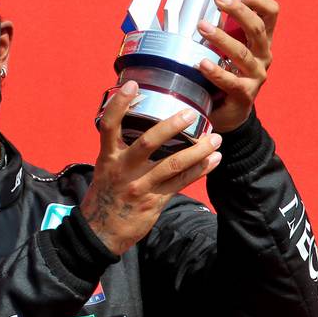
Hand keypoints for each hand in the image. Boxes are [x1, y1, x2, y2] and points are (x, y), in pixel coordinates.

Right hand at [82, 81, 222, 255]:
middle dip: (172, 126)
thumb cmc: (105, 194)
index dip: (120, 104)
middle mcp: (123, 169)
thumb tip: (137, 122)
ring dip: (198, 150)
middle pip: (149, 141)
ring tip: (216, 138)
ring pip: (174, 164)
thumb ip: (120, 148)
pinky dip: (200, 169)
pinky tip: (214, 160)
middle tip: (191, 112)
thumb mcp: (105, 168)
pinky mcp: (154, 201)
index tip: (133, 84)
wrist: (101, 232)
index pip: (109, 125)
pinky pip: (182, 182)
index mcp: (108, 156)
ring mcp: (140, 185)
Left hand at [196, 0, 278, 132]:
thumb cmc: (227, 73)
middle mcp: (263, 55)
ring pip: (243, 54)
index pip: (271, 12)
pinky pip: (232, 81)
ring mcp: (256, 76)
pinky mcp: (245, 95)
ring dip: (222, 38)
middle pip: (258, 28)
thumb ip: (222, 28)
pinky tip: (202, 64)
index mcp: (261, 40)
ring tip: (202, 27)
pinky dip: (216, 71)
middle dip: (239, 11)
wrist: (230, 112)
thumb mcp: (229, 47)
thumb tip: (199, 6)